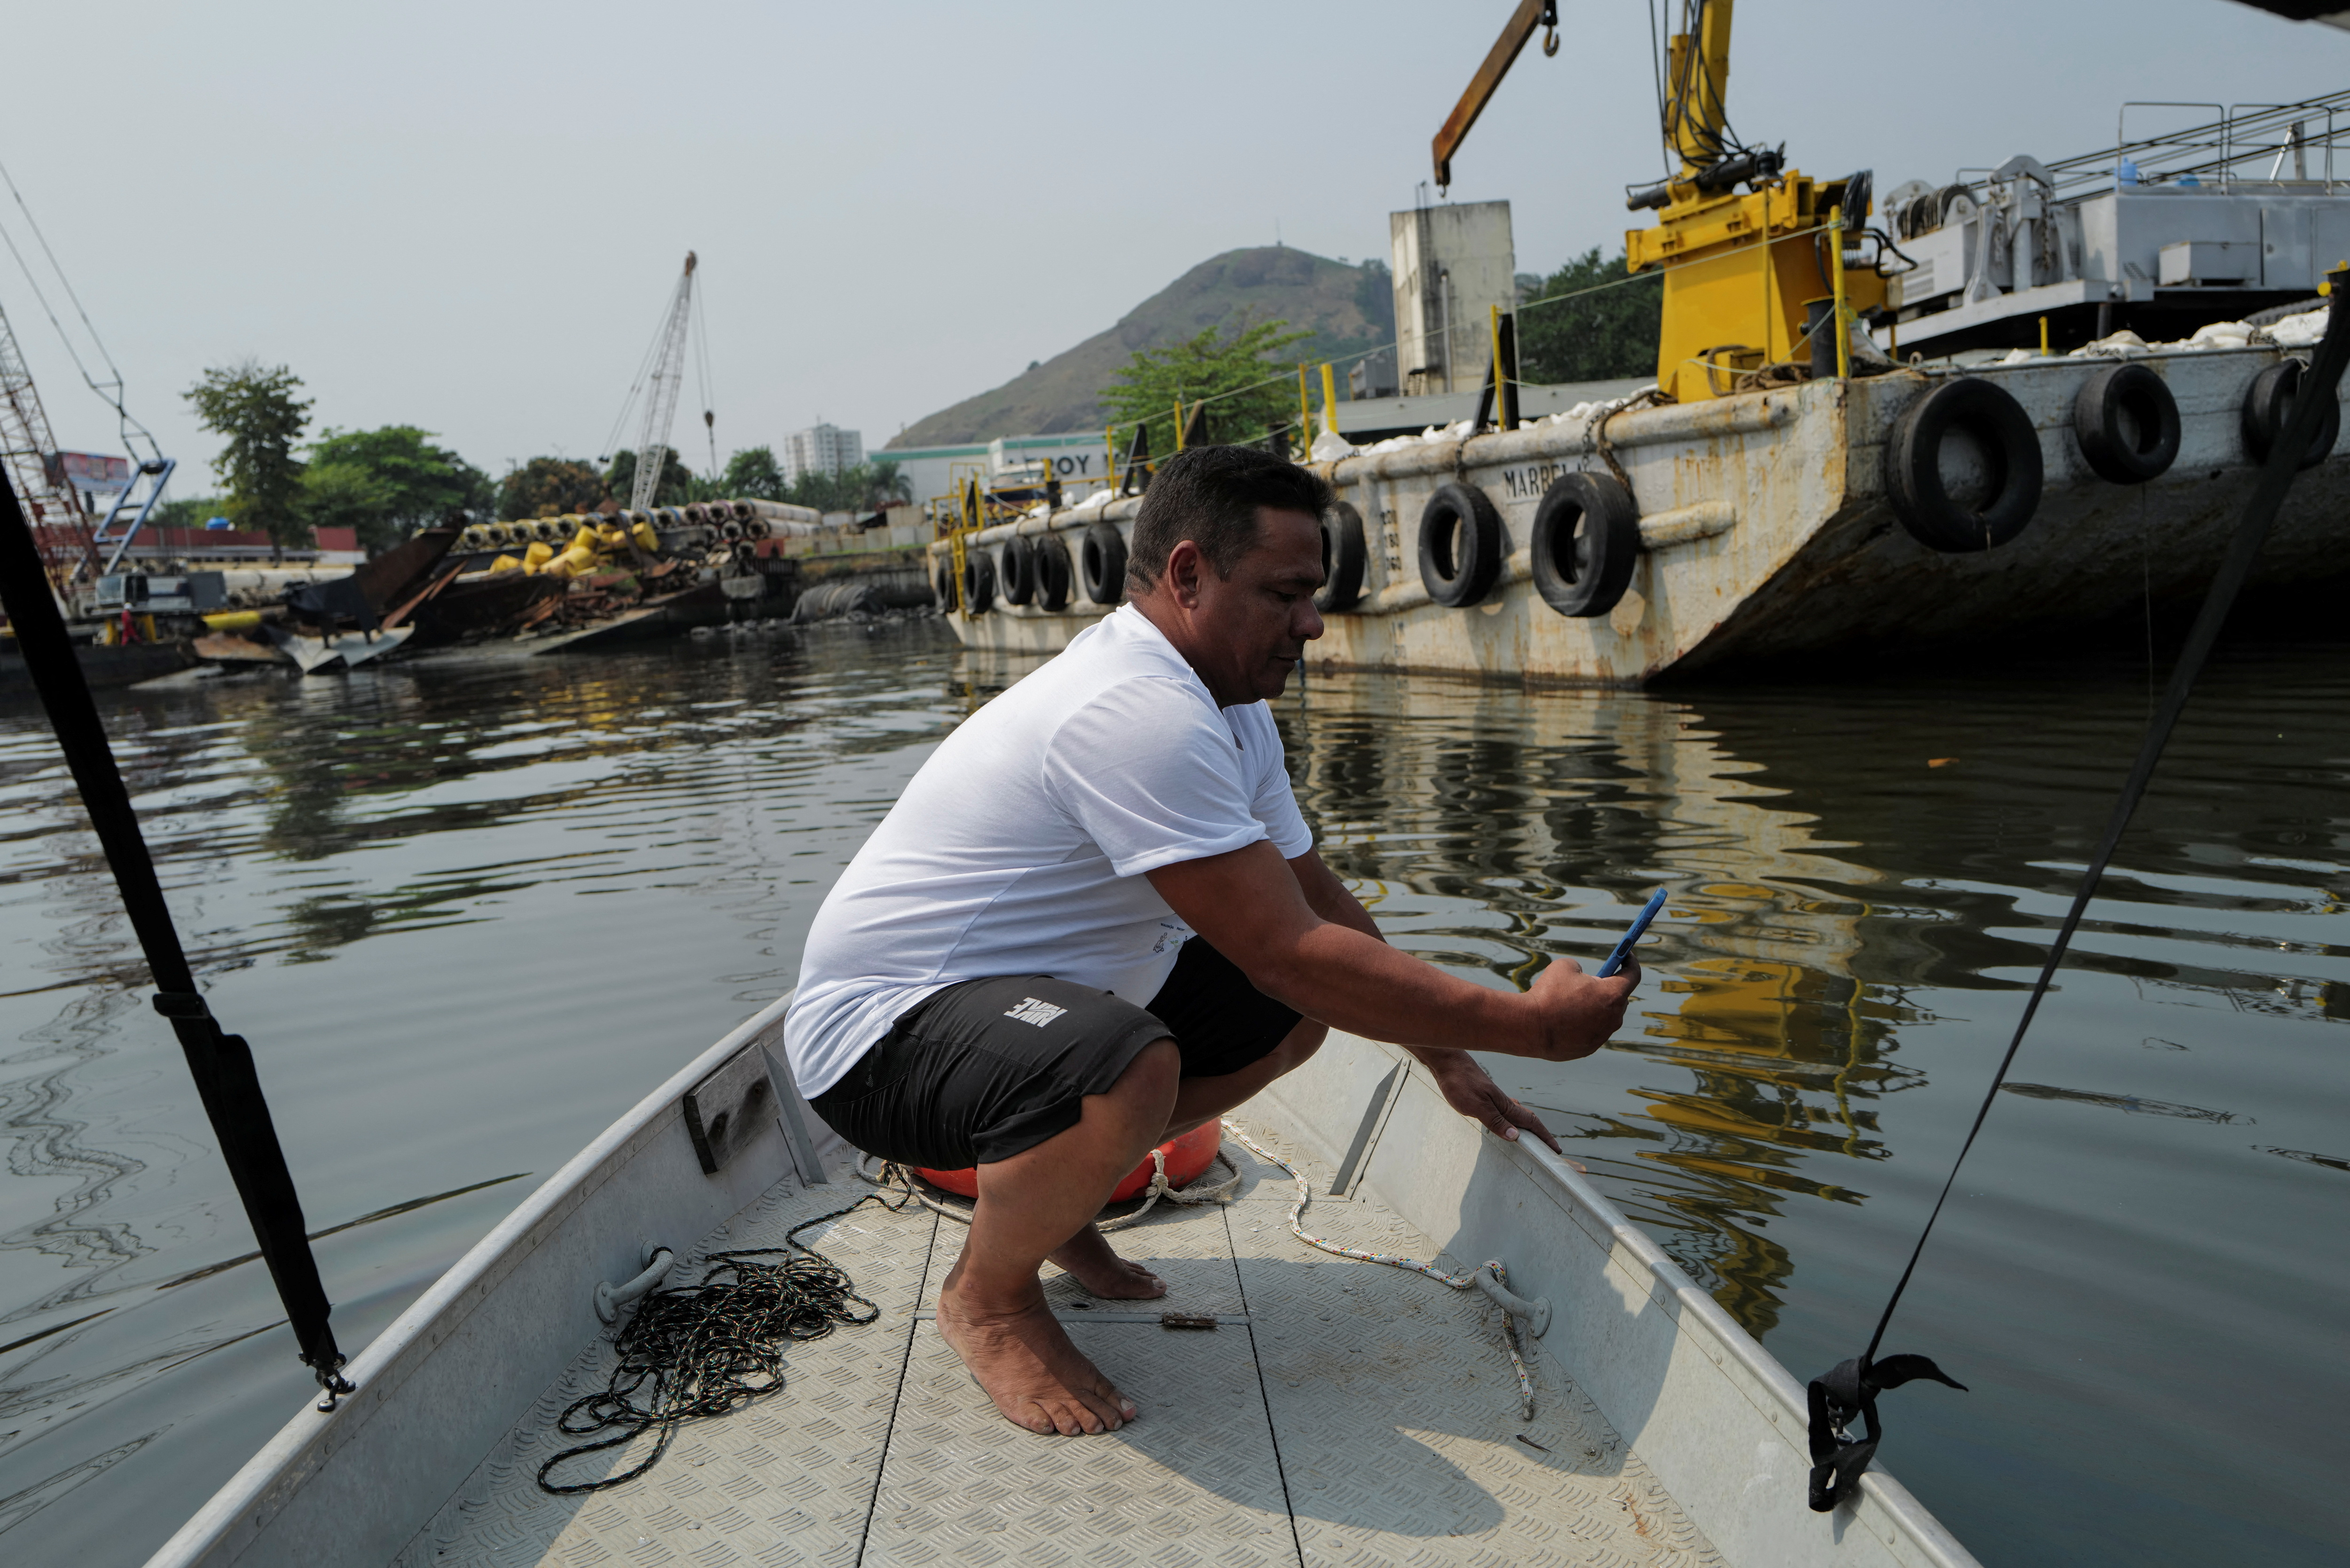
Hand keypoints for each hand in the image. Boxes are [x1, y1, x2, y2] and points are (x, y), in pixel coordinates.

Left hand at [1419, 1050, 1564, 1154]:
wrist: (1448, 1062)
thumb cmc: (1460, 1082)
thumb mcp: (1475, 1105)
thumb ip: (1495, 1120)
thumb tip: (1515, 1136)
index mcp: (1505, 1105)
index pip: (1531, 1123)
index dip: (1545, 1137)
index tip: (1556, 1150)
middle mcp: (1503, 1102)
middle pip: (1528, 1119)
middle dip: (1540, 1134)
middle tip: (1548, 1148)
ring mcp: (1494, 1099)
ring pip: (1517, 1115)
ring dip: (1528, 1128)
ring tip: (1532, 1140)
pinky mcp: (1485, 1097)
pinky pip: (1505, 1112)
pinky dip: (1513, 1121)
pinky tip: (1506, 1123)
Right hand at [1522, 954, 1638, 1061]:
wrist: (1530, 1027)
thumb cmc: (1548, 994)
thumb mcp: (1565, 966)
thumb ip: (1580, 969)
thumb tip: (1582, 978)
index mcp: (1612, 994)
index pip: (1633, 975)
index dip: (1630, 962)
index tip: (1625, 955)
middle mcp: (1613, 1017)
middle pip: (1620, 998)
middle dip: (1609, 987)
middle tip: (1595, 979)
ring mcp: (1603, 1035)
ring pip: (1606, 1016)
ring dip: (1597, 1007)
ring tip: (1573, 1001)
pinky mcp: (1590, 1048)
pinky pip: (1593, 1031)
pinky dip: (1585, 1023)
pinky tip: (1567, 1019)